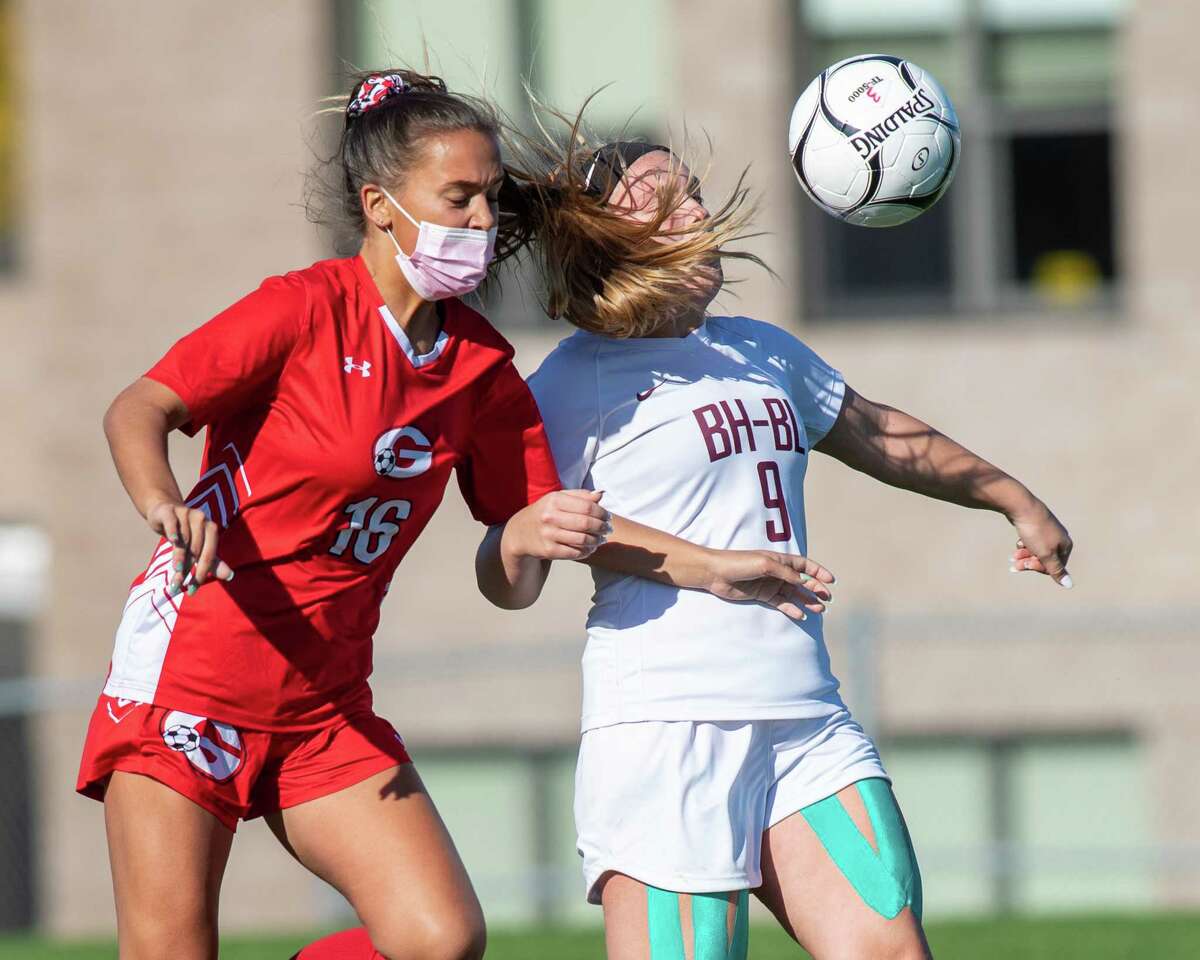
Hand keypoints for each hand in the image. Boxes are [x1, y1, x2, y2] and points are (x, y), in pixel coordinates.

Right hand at [145, 500, 233, 595]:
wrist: (165, 512)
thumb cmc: (185, 533)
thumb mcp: (199, 547)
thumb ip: (213, 562)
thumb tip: (230, 576)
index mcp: (211, 529)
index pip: (209, 554)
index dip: (202, 573)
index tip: (193, 590)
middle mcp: (201, 520)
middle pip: (196, 549)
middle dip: (188, 569)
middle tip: (178, 585)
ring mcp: (186, 514)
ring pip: (184, 540)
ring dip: (179, 558)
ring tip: (175, 572)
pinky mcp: (169, 512)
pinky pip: (173, 523)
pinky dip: (174, 531)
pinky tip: (173, 540)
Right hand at [502, 489, 610, 561]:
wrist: (521, 532)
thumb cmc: (546, 512)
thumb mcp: (559, 498)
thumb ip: (580, 495)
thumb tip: (601, 494)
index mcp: (554, 500)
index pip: (587, 507)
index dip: (602, 513)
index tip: (608, 517)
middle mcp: (550, 516)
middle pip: (586, 523)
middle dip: (602, 527)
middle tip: (609, 530)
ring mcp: (548, 535)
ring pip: (583, 539)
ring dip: (597, 541)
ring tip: (601, 539)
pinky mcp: (548, 551)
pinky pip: (575, 552)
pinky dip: (587, 551)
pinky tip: (590, 548)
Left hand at [703, 549, 834, 620]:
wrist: (716, 573)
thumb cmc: (739, 563)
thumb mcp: (765, 564)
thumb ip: (785, 573)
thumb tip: (804, 581)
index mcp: (780, 560)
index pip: (805, 565)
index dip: (819, 572)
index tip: (831, 580)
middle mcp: (778, 572)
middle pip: (802, 581)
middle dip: (816, 589)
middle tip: (827, 598)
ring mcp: (771, 584)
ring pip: (794, 594)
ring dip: (807, 601)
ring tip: (819, 609)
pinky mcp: (763, 596)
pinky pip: (782, 603)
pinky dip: (792, 609)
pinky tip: (801, 615)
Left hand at [1009, 503, 1072, 588]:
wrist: (1022, 507)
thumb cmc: (1035, 532)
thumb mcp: (1045, 554)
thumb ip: (1056, 570)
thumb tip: (1069, 585)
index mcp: (1065, 545)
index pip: (1054, 566)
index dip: (1038, 568)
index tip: (1026, 565)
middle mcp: (1059, 538)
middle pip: (1045, 559)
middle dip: (1029, 562)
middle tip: (1013, 563)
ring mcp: (1048, 532)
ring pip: (1036, 550)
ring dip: (1024, 556)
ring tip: (1013, 556)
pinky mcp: (1037, 527)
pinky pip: (1031, 542)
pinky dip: (1024, 545)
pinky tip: (1018, 543)